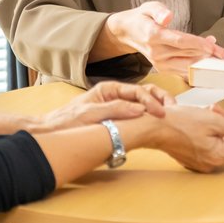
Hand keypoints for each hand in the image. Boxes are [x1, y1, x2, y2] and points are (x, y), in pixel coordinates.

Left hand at [38, 81, 171, 131]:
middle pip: (143, 96)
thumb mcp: (91, 114)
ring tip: (168, 120)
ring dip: (154, 112)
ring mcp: (116, 108)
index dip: (151, 102)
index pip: (137, 92)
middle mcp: (114, 96)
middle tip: (170, 114)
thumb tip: (139, 109)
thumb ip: (115, 109)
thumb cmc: (68, 121)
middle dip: (158, 103)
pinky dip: (146, 121)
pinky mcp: (116, 121)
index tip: (161, 113)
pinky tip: (154, 128)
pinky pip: (134, 118)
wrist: (53, 132)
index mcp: (109, 89)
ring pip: (141, 107)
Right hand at [106, 1, 223, 76]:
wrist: (129, 33)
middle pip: (186, 55)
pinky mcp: (163, 69)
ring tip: (216, 54)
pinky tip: (205, 58)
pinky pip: (183, 71)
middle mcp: (156, 52)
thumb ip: (159, 11)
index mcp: (153, 36)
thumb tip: (167, 17)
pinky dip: (196, 66)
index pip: (180, 42)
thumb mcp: (149, 7)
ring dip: (203, 62)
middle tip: (221, 52)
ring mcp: (159, 63)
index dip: (198, 44)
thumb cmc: (142, 19)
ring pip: (186, 66)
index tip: (212, 45)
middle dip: (206, 54)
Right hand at [148, 103, 223, 172]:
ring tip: (207, 111)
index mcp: (219, 155)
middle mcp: (212, 162)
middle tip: (219, 109)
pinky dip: (209, 130)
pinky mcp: (193, 156)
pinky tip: (200, 120)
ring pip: (221, 141)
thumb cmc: (180, 124)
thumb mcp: (213, 120)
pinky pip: (209, 143)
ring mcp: (202, 161)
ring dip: (219, 124)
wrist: (155, 128)